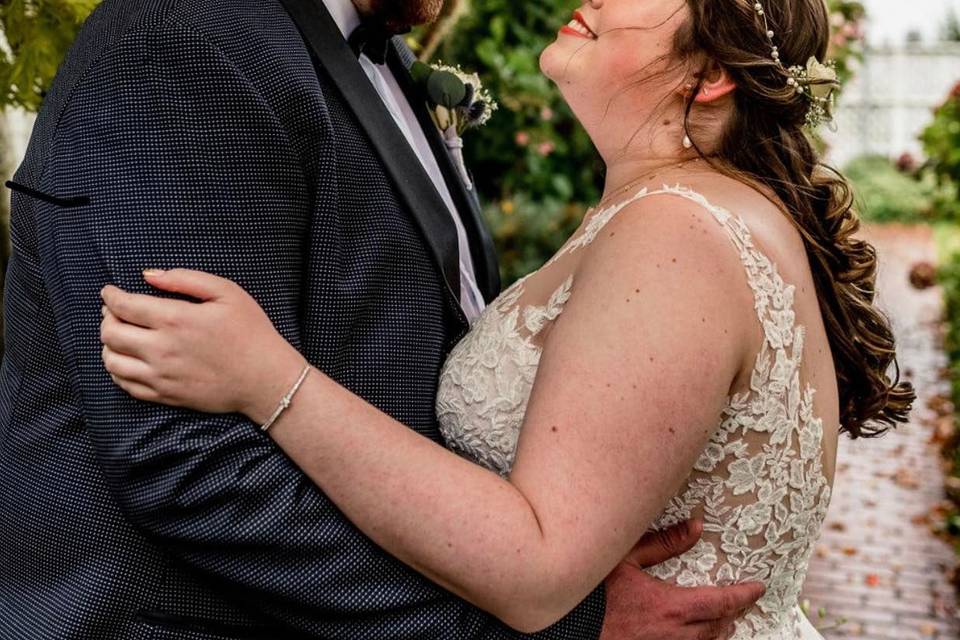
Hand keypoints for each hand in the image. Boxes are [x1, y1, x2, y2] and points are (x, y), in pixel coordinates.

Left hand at [99, 269, 304, 422]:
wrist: (265, 379)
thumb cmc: (251, 332)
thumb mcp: (227, 293)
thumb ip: (185, 278)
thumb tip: (148, 275)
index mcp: (176, 319)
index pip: (123, 306)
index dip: (110, 296)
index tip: (109, 292)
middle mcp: (162, 349)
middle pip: (111, 333)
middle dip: (106, 318)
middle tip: (114, 312)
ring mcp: (161, 376)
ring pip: (112, 361)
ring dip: (109, 345)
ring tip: (120, 336)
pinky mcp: (165, 395)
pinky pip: (125, 385)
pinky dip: (118, 370)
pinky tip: (128, 360)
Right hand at [599, 520, 764, 639]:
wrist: (563, 623)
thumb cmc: (592, 591)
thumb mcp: (626, 557)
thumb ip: (664, 542)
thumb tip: (696, 527)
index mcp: (670, 607)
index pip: (720, 602)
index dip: (743, 595)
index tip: (758, 587)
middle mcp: (671, 634)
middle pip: (715, 629)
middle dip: (732, 616)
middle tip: (741, 605)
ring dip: (716, 634)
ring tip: (723, 625)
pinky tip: (691, 636)